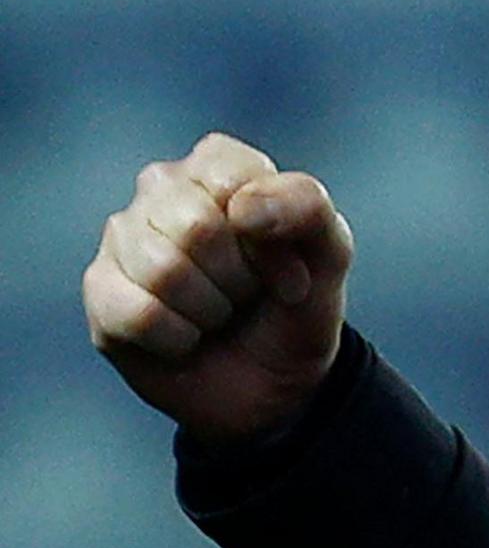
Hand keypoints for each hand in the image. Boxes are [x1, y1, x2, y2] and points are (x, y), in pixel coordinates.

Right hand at [83, 133, 355, 447]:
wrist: (277, 382)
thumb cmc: (297, 304)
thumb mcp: (329, 251)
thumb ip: (305, 206)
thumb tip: (239, 207)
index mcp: (217, 166)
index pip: (229, 178)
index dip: (270, 237)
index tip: (289, 266)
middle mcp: (160, 190)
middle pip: (195, 227)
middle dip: (239, 277)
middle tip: (248, 294)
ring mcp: (122, 239)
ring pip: (163, 271)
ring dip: (211, 310)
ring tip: (220, 313)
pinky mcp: (101, 292)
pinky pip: (138, 314)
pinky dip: (179, 338)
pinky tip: (187, 337)